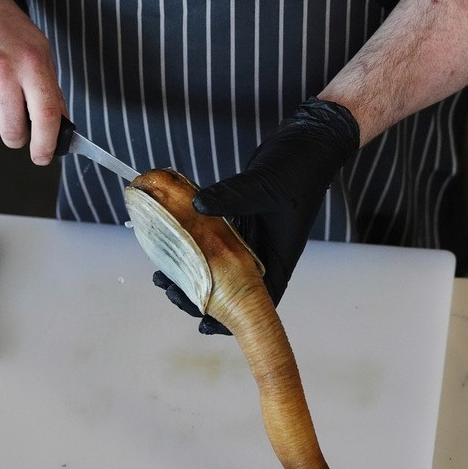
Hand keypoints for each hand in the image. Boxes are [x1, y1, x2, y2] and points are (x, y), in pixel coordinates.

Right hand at [0, 0, 65, 164]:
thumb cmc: (6, 28)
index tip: (43, 155)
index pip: (45, 116)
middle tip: (18, 125)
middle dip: (18, 136)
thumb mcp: (39, 51)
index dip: (47, 143)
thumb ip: (49, 91)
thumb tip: (58, 129)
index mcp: (30, 63)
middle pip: (12, 131)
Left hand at [156, 97, 359, 334]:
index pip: (257, 300)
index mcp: (278, 256)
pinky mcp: (238, 219)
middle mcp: (263, 252)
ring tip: (161, 275)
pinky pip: (212, 241)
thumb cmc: (298, 169)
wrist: (306, 141)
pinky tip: (171, 247)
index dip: (232, 320)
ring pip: (218, 266)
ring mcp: (250, 237)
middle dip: (199, 296)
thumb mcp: (265, 186)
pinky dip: (193, 247)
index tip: (203, 326)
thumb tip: (195, 207)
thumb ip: (232, 197)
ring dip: (191, 274)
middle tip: (168, 289)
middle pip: (231, 289)